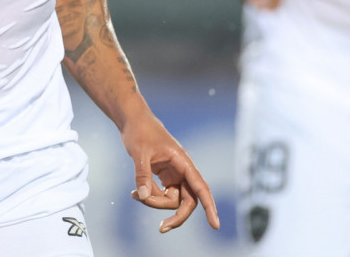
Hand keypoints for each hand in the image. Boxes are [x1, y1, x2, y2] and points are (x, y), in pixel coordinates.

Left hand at [121, 110, 219, 233]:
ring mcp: (174, 176)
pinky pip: (162, 196)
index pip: (200, 187)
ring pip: (172, 201)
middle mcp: (183, 171)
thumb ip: (142, 175)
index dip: (209, 206)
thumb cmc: (140, 132)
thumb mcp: (139, 152)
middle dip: (175, 215)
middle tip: (161, 228)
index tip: (215, 225)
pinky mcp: (165, 178)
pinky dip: (149, 197)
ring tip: (134, 194)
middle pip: (188, 201)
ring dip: (154, 202)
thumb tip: (143, 196)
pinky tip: (135, 194)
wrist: (134, 122)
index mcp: (183, 162)